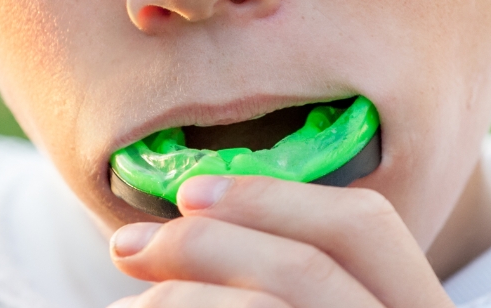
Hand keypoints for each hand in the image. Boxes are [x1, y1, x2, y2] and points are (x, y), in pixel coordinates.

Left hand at [107, 175, 453, 307]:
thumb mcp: (309, 296)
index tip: (189, 193)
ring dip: (178, 296)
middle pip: (307, 266)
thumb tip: (186, 220)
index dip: (272, 196)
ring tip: (126, 304)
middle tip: (126, 246)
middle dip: (204, 243)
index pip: (364, 226)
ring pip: (265, 307)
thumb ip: (278, 273)